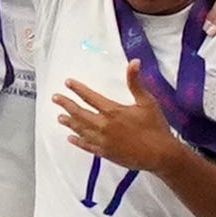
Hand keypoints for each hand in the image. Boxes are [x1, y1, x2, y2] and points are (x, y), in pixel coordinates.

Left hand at [55, 66, 201, 172]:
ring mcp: (102, 141)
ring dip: (69, 122)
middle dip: (67, 105)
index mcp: (112, 111)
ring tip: (60, 117)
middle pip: (80, 113)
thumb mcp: (148, 101)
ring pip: (81, 129)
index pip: (90, 97)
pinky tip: (71, 138)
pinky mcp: (105, 153)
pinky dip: (78, 141)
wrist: (160, 154)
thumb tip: (134, 62)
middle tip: (55, 99)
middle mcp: (103, 126)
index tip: (67, 83)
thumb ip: (136, 82)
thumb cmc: (155, 126)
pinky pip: (87, 146)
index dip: (78, 89)